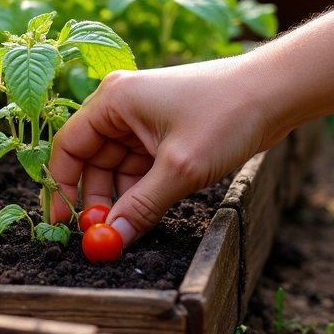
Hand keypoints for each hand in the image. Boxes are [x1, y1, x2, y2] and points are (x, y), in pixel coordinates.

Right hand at [49, 61, 263, 247]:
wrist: (272, 94)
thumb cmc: (225, 115)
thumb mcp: (180, 168)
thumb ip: (142, 206)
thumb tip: (112, 240)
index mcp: (114, 100)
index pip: (69, 145)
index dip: (62, 186)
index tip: (62, 223)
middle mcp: (122, 106)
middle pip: (90, 159)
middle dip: (94, 198)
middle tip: (99, 237)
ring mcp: (143, 119)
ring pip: (116, 167)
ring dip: (120, 198)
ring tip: (126, 231)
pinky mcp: (163, 132)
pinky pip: (139, 166)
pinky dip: (140, 191)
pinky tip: (146, 215)